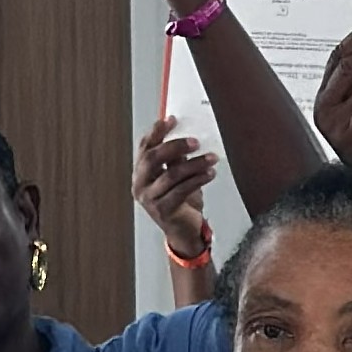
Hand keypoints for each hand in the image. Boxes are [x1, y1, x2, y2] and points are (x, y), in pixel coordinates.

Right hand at [132, 118, 216, 267]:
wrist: (184, 232)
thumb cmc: (181, 202)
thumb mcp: (178, 176)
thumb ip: (177, 159)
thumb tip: (188, 136)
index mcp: (141, 173)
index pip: (145, 147)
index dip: (157, 132)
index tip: (171, 119)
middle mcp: (140, 184)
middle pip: (153, 158)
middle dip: (175, 146)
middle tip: (196, 141)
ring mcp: (149, 198)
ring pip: (171, 175)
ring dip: (194, 164)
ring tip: (211, 158)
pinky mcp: (162, 210)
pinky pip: (181, 190)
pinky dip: (198, 179)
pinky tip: (210, 173)